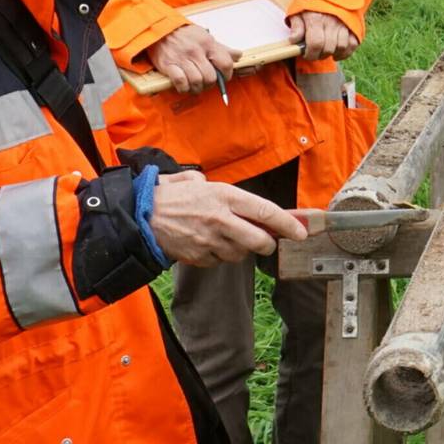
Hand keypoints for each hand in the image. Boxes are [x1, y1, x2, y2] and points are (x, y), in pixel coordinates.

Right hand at [144, 23, 238, 92]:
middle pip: (211, 76)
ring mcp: (182, 58)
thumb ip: (222, 48)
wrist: (159, 30)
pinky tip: (184, 86)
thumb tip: (239, 55)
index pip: (225, 63)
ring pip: (197, 81)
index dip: (227, 74)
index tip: (224, 77)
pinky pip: (181, 82)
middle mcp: (196, 51)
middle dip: (210, 84)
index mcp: (207, 43)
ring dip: (197, 88)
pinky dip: (184, 88)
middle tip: (207, 83)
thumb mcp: (205, 37)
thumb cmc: (184, 35)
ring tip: (196, 86)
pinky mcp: (169, 65)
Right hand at [148, 173, 307, 266]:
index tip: (301, 232)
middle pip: (260, 241)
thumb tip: (244, 202)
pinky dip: (219, 256)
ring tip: (225, 236)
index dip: (287, 224)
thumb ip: (224, 191)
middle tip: (267, 241)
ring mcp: (210, 241)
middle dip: (268, 244)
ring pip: (241, 254)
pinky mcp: (200, 257)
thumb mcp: (199, 181)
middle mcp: (221, 219)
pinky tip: (208, 244)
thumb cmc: (172, 197)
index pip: (265, 212)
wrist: (142, 216)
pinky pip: (220, 261)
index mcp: (225, 196)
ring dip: (240, 249)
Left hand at [290, 10, 358, 60]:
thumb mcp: (298, 10)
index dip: (310, 54)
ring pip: (341, 47)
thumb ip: (296, 26)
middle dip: (319, 55)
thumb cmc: (312, 2)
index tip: (305, 54)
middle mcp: (332, 21)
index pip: (315, 43)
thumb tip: (294, 40)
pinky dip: (345, 52)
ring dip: (332, 53)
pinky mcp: (353, 26)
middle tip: (314, 53)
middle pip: (328, 48)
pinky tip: (337, 52)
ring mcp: (344, 24)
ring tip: (325, 51)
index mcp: (316, 18)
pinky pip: (352, 44)